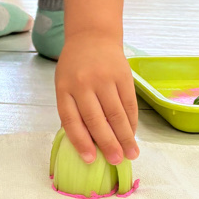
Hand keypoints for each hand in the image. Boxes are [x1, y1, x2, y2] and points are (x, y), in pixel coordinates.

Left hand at [54, 35, 138, 165]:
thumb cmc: (75, 67)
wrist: (92, 36)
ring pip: (116, 114)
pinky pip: (129, 104)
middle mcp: (83, 83)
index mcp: (64, 88)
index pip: (71, 120)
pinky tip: (133, 134)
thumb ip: (73, 109)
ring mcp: (104, 78)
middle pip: (96, 119)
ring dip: (125, 137)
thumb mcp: (64, 84)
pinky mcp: (123, 76)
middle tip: (116, 161)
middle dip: (108, 144)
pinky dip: (132, 122)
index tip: (91, 159)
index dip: (81, 142)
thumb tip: (87, 144)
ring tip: (131, 154)